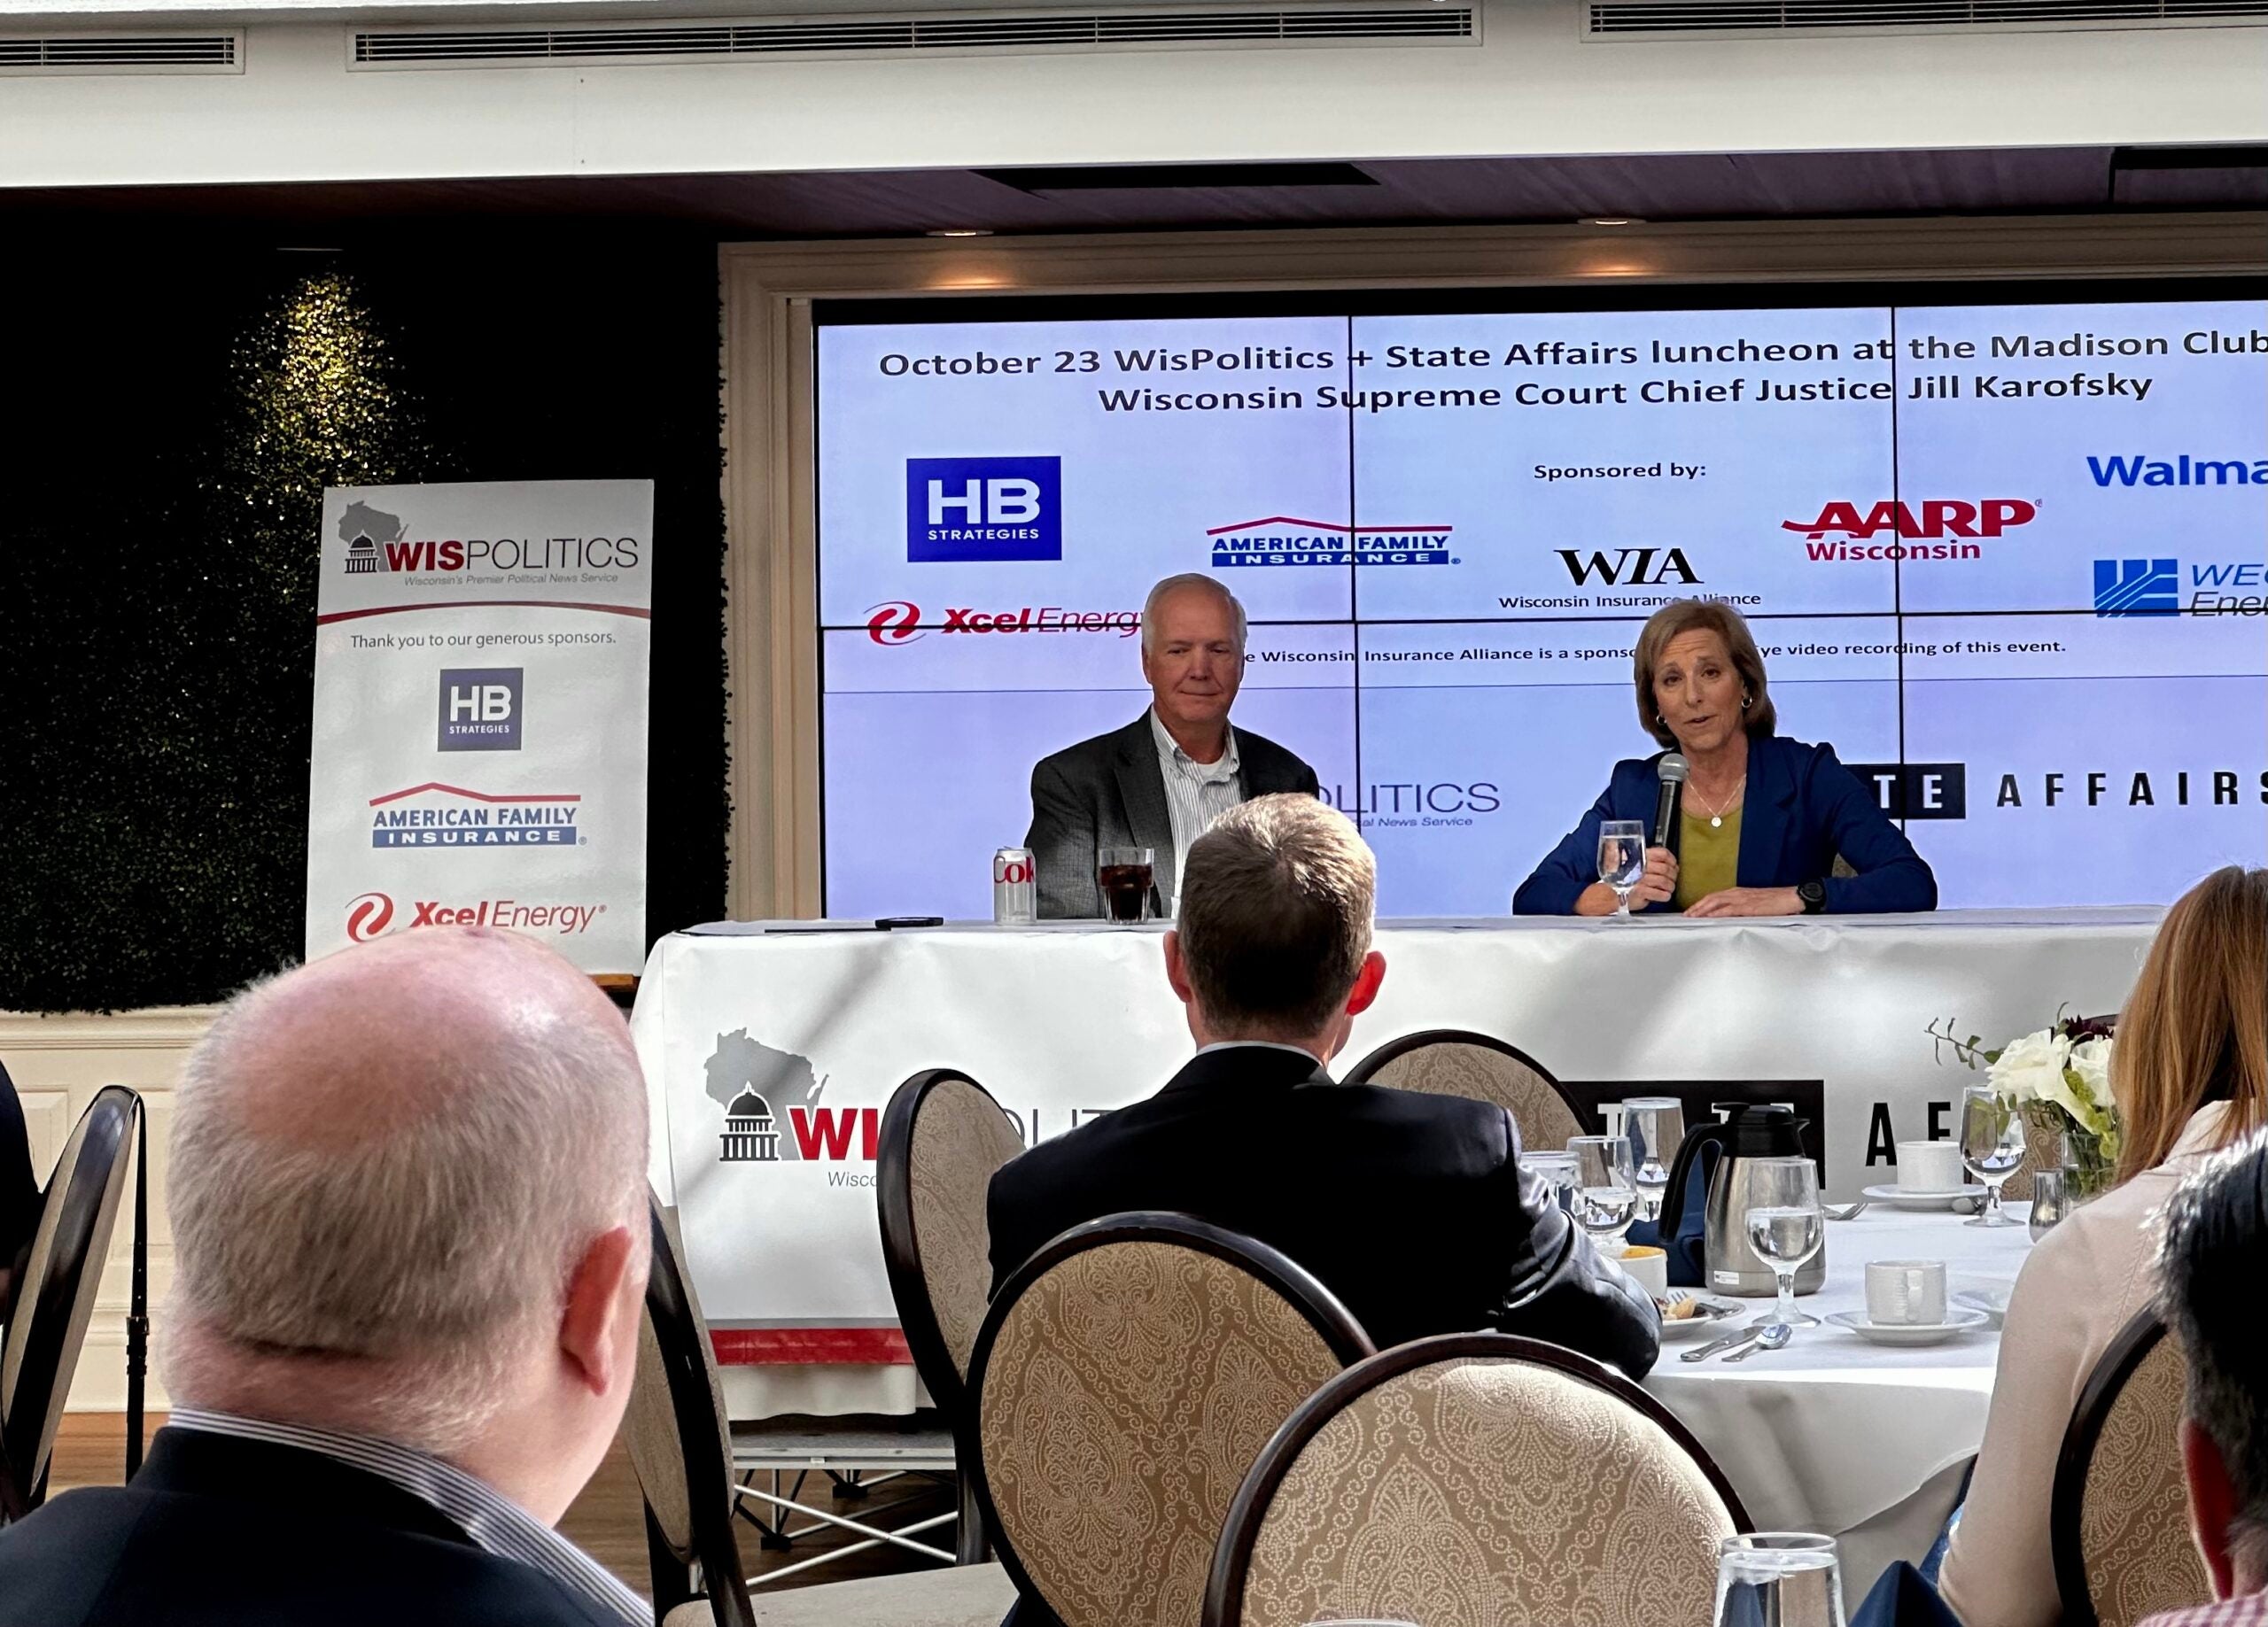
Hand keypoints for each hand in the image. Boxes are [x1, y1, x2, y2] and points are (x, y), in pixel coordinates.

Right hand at [1627, 846, 1677, 910]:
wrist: (1610, 894)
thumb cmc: (1623, 880)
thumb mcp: (1634, 865)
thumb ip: (1649, 861)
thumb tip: (1671, 865)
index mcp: (1640, 857)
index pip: (1662, 853)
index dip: (1672, 860)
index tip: (1674, 866)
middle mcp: (1640, 867)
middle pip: (1666, 869)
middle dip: (1672, 876)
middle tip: (1672, 879)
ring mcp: (1640, 879)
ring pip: (1665, 882)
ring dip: (1670, 887)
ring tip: (1668, 889)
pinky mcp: (1641, 892)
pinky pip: (1661, 894)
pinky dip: (1665, 896)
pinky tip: (1663, 895)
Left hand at [1685, 886, 1802, 917]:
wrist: (1791, 897)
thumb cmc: (1776, 902)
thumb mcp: (1755, 904)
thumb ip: (1742, 909)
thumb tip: (1731, 918)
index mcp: (1738, 892)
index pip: (1714, 897)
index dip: (1701, 903)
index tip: (1691, 910)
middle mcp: (1737, 893)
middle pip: (1711, 898)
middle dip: (1696, 907)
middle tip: (1685, 915)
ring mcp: (1742, 899)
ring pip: (1716, 903)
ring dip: (1702, 910)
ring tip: (1691, 917)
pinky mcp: (1748, 907)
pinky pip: (1728, 910)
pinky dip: (1716, 913)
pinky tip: (1709, 918)